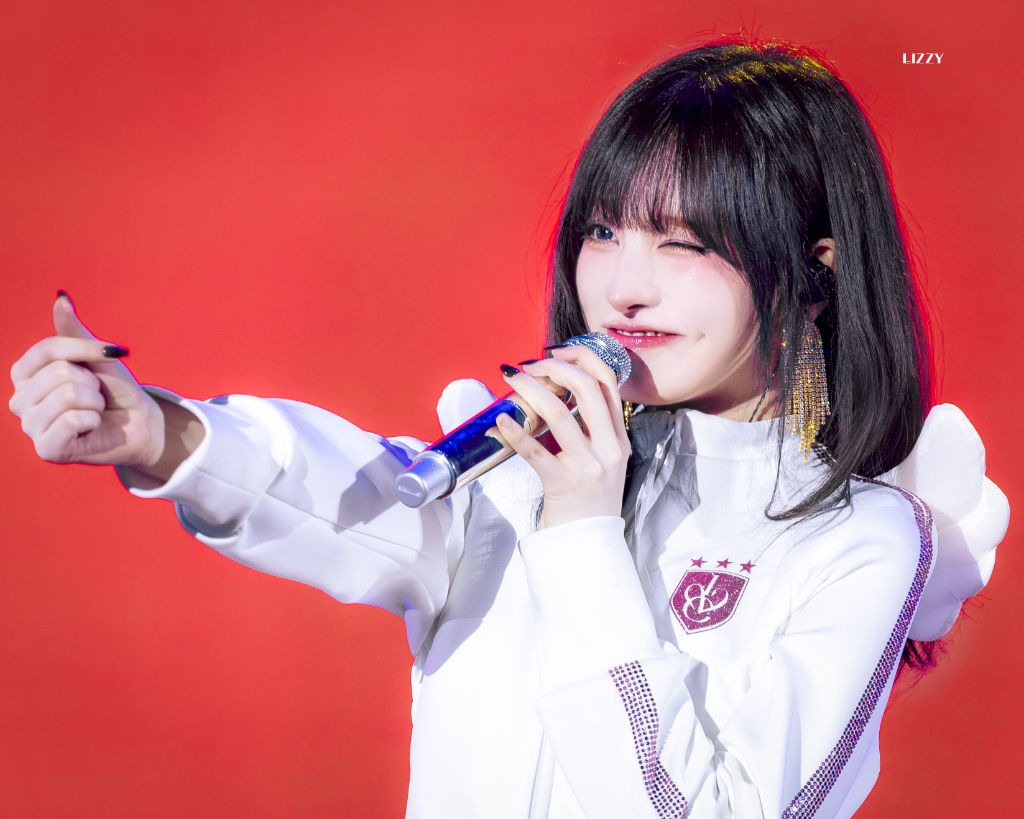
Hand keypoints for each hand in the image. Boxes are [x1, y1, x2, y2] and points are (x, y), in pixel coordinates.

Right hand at [8, 292, 165, 468]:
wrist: (139, 424)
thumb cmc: (113, 389)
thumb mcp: (96, 357)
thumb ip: (75, 331)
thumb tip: (61, 298)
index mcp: (24, 374)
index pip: (48, 350)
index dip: (84, 350)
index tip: (108, 354)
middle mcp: (19, 400)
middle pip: (60, 373)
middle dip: (91, 383)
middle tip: (96, 396)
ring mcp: (30, 427)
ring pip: (67, 397)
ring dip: (94, 403)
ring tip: (93, 412)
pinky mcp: (45, 449)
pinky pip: (71, 421)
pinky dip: (92, 421)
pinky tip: (91, 428)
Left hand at [496, 345, 629, 528]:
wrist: (588, 544)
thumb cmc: (587, 500)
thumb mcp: (602, 460)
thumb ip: (590, 429)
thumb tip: (554, 391)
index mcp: (618, 438)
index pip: (608, 382)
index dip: (581, 357)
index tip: (556, 352)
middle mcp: (608, 448)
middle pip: (586, 388)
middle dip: (554, 367)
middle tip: (529, 365)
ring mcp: (587, 466)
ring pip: (559, 414)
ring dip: (531, 389)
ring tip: (512, 380)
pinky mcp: (562, 484)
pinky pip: (535, 451)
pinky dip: (515, 432)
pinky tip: (501, 421)